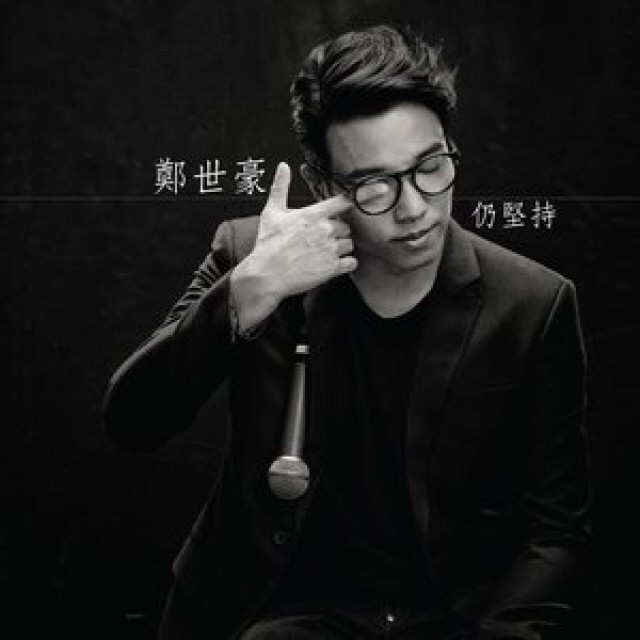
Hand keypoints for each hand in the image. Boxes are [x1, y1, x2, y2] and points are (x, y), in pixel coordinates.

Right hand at [230, 162, 383, 330]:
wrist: (265, 275)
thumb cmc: (268, 245)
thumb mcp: (271, 213)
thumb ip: (280, 187)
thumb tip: (283, 167)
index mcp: (313, 214)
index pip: (344, 201)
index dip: (358, 198)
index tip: (373, 194)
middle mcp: (325, 230)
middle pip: (346, 227)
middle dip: (337, 232)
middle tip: (322, 240)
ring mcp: (330, 249)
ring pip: (349, 245)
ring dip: (341, 249)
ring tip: (324, 253)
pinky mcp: (332, 268)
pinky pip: (351, 263)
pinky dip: (346, 264)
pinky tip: (333, 265)